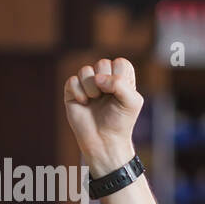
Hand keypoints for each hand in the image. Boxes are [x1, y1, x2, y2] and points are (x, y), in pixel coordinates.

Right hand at [63, 57, 143, 173]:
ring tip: (95, 100)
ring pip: (85, 70)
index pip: (120, 63)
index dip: (120, 76)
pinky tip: (84, 103)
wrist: (104, 140)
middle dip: (106, 82)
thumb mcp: (131, 102)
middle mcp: (104, 79)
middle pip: (102, 63)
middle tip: (107, 97)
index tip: (121, 92)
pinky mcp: (72, 91)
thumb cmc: (120, 122)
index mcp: (121, 79)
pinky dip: (79, 93)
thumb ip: (120, 83)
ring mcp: (87, 84)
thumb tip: (97, 78)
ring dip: (91, 88)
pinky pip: (72, 81)